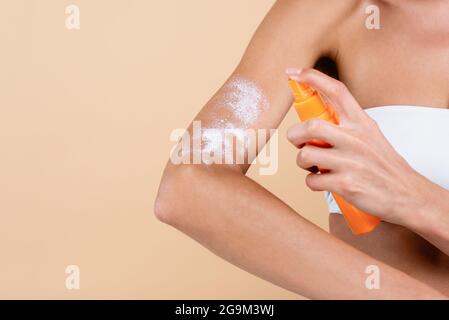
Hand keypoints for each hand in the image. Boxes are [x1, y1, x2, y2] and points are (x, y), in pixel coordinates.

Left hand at [286, 68, 431, 225]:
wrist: (406, 194)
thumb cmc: (383, 165)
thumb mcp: (371, 136)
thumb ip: (346, 125)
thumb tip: (315, 122)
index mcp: (362, 123)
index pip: (337, 91)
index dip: (313, 78)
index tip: (294, 73)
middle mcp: (356, 139)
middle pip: (310, 126)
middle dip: (295, 136)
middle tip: (299, 143)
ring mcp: (351, 161)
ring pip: (306, 155)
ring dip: (303, 163)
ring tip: (315, 166)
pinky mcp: (346, 183)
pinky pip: (312, 180)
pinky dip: (312, 182)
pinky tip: (323, 181)